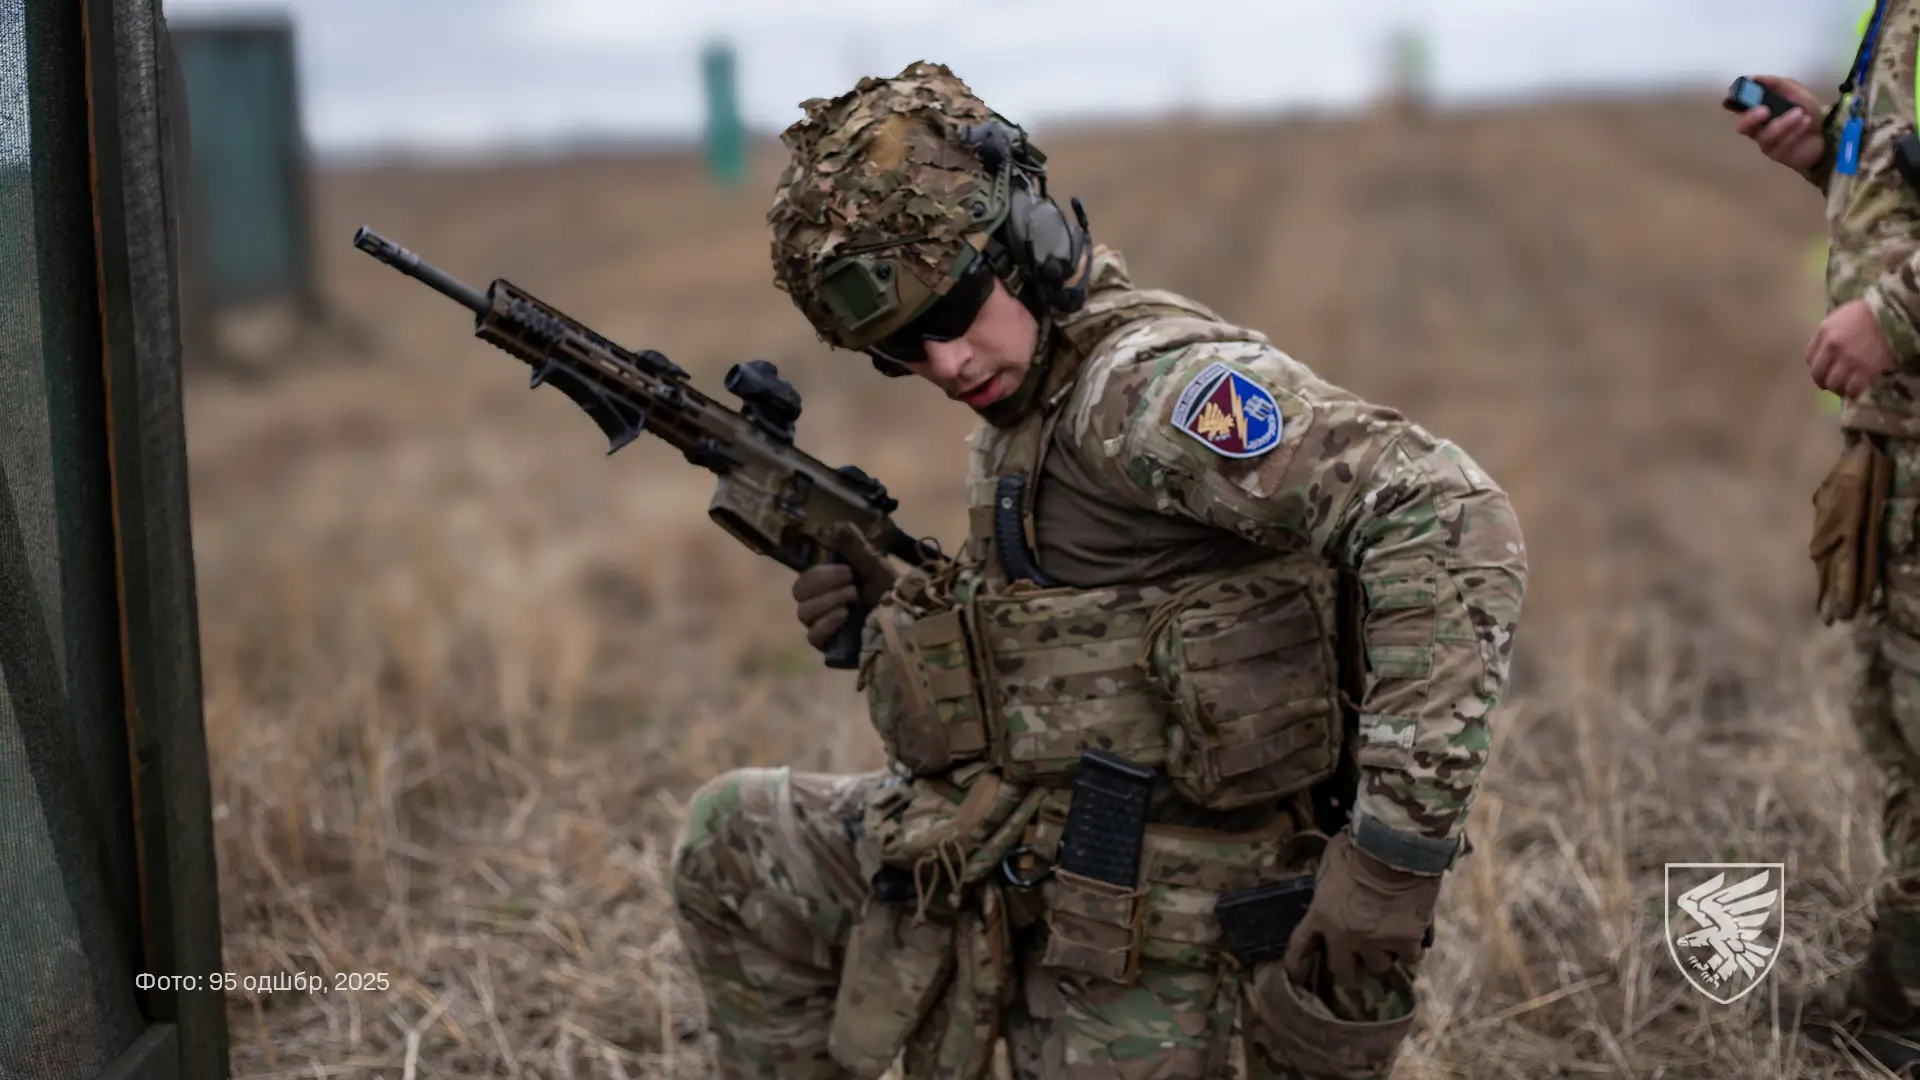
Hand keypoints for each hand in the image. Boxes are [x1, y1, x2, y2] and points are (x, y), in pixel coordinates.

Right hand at [790, 522, 895, 653]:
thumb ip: (855, 547)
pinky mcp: (829, 645)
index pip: (803, 577)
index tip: (848, 570)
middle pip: (798, 592)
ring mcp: (822, 626)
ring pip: (804, 613)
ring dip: (830, 601)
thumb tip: (837, 524)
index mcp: (826, 584)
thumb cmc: (890, 591)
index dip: (820, 573)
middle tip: (852, 584)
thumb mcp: (874, 565)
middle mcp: (820, 604)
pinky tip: (844, 616)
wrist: (908, 619)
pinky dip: (827, 623)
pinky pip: (813, 636)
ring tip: (854, 599)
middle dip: (824, 584)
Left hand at [1282, 830, 1441, 982]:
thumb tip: (1328, 892)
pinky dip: (1409, 950)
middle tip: (1355, 956)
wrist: (1396, 845)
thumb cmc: (1358, 845)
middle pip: (1341, 970)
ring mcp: (1377, 942)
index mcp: (1321, 915)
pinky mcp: (1405, 941)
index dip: (1297, 963)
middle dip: (1347, 964)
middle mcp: (1346, 936)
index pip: (1300, 947)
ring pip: (1377, 966)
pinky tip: (1410, 940)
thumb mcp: (1329, 864)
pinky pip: (1409, 958)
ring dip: (1380, 956)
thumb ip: (1326, 888)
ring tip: (1386, 943)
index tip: (1296, 975)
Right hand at [1732, 76, 1825, 172]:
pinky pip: (1782, 144)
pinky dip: (1796, 131)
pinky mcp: (1778, 155)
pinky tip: (1806, 123)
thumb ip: (1779, 84)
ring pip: (1767, 135)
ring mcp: (1767, 143)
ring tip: (1802, 114)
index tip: (1731, 99)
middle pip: (1744, 127)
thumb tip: (1756, 78)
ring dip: (1784, 122)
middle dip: (1751, 118)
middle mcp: (1759, 129)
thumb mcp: (1797, 92)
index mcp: (1761, 112)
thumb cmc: (1808, 112)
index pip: (1739, 109)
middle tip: (1765, 110)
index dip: (1731, 104)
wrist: (1826, 132)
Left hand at [1808, 298, 1894, 398]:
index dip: (1816, 368)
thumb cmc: (1863, 313)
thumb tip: (1821, 352)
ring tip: (1844, 388)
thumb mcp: (1836, 318)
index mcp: (1824, 334)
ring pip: (1834, 384)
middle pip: (1818, 375)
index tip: (1823, 371)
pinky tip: (1855, 391)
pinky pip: (1853, 389)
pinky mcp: (1867, 369)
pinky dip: (1852, 393)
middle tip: (1831, 383)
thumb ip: (1825, 335)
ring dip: (1837, 389)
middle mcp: (1833, 348)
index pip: (1810, 359)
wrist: (1890, 315)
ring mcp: (1850, 360)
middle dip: (1823, 382)